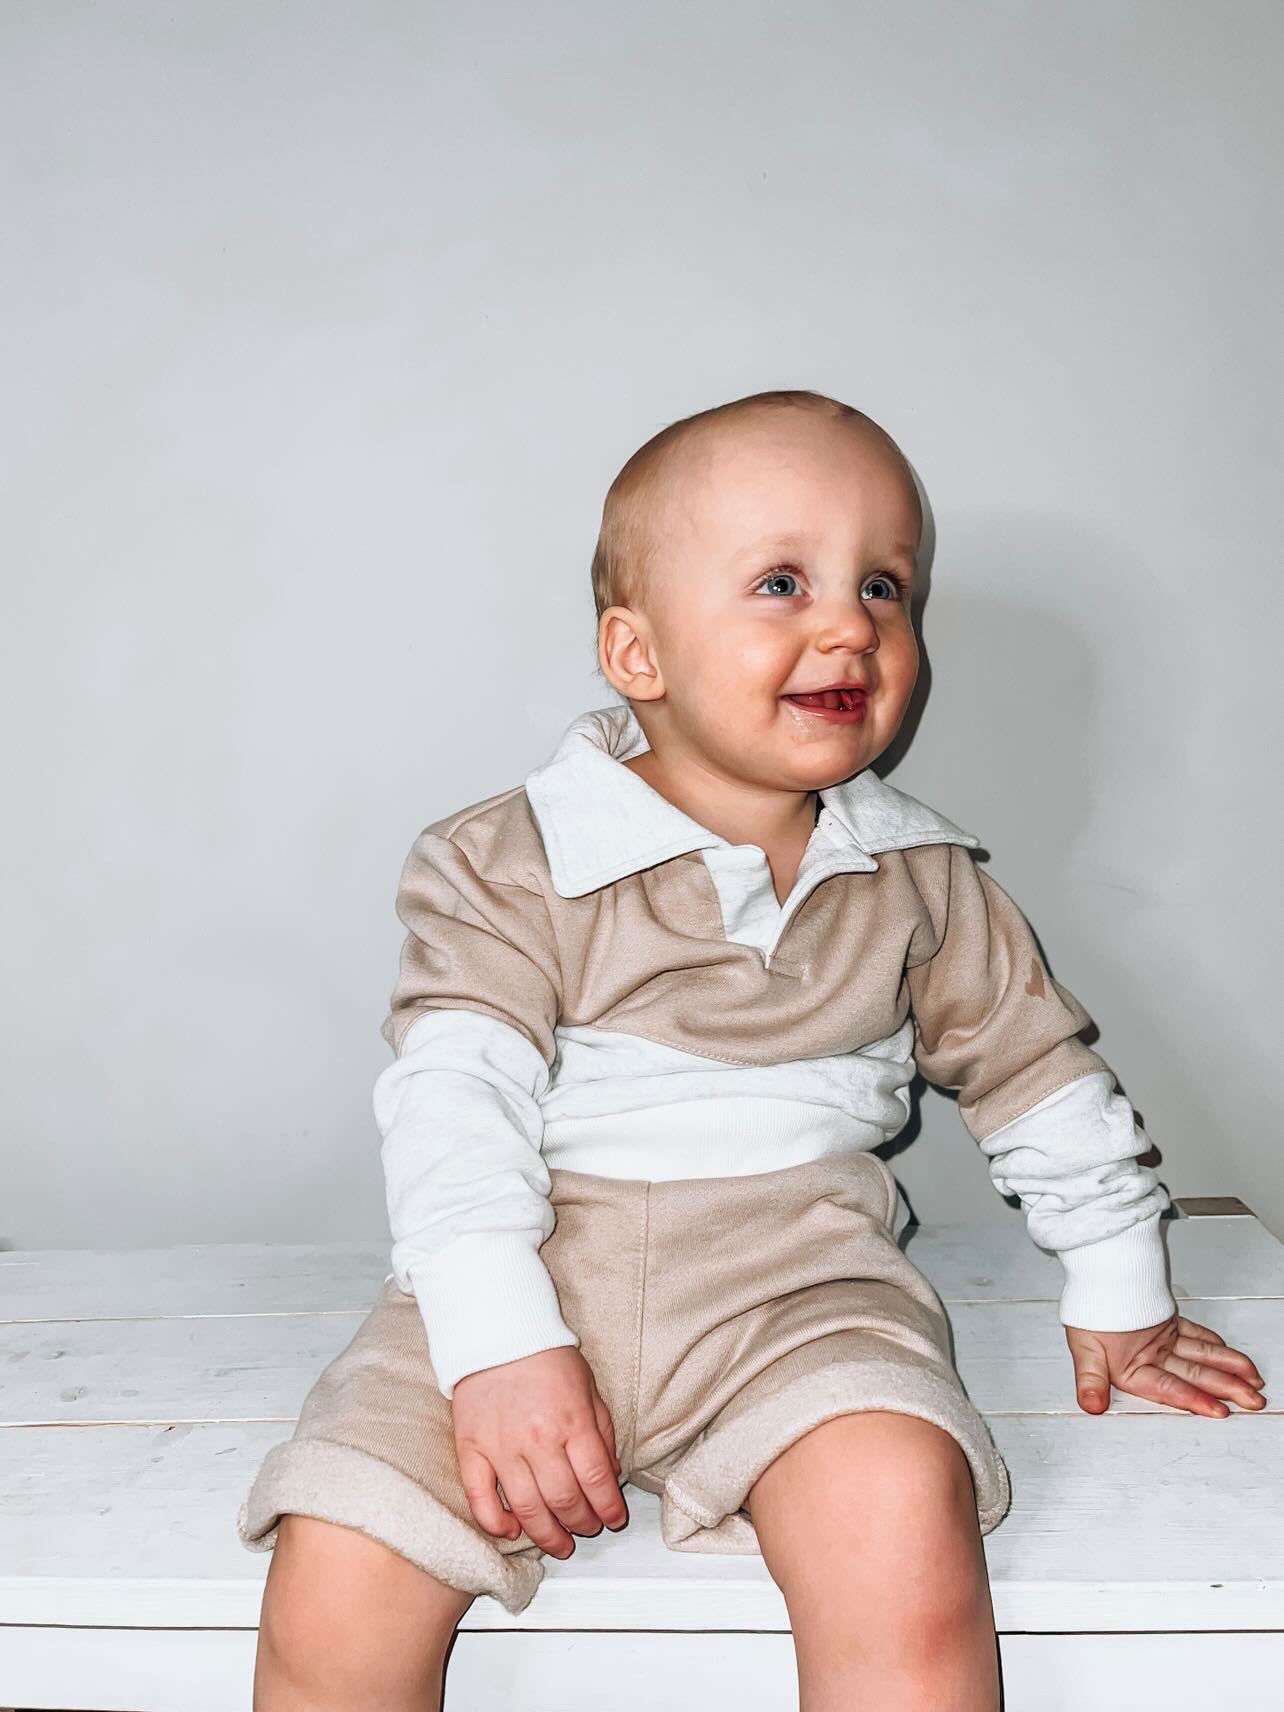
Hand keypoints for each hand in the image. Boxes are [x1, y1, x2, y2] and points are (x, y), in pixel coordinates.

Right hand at [450, 1344, 627, 1556]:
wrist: (498, 1334)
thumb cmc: (547, 1359)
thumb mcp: (589, 1388)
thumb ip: (602, 1432)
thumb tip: (609, 1474)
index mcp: (572, 1422)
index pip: (596, 1480)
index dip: (609, 1508)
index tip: (613, 1519)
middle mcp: (538, 1439)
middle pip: (565, 1500)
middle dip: (582, 1523)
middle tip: (588, 1529)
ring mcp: (501, 1447)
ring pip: (527, 1508)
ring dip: (548, 1534)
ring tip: (560, 1543)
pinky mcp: (471, 1449)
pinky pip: (480, 1498)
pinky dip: (496, 1522)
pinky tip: (513, 1530)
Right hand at [1065, 1311, 1268, 1416]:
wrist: (1099, 1271)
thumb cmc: (1089, 1309)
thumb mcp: (1085, 1347)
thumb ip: (1089, 1379)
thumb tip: (1091, 1405)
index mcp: (1129, 1372)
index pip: (1167, 1389)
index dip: (1193, 1399)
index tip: (1219, 1410)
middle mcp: (1148, 1361)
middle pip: (1192, 1378)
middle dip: (1224, 1388)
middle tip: (1252, 1399)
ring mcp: (1160, 1344)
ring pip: (1199, 1359)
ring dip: (1227, 1370)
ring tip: (1252, 1380)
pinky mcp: (1168, 1326)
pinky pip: (1196, 1338)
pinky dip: (1214, 1347)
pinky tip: (1230, 1356)